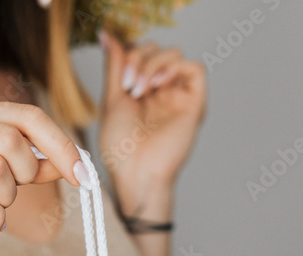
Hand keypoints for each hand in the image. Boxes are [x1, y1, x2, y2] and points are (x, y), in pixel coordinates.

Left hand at [98, 31, 206, 217]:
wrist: (136, 173)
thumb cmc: (121, 148)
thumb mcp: (112, 99)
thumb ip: (115, 65)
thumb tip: (107, 34)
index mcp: (140, 90)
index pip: (140, 51)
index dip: (129, 54)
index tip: (119, 79)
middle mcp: (161, 92)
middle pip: (157, 49)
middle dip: (139, 58)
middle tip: (129, 86)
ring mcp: (178, 97)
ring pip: (175, 54)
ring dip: (154, 63)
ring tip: (141, 89)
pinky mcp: (194, 104)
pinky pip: (195, 69)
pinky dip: (175, 67)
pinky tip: (159, 84)